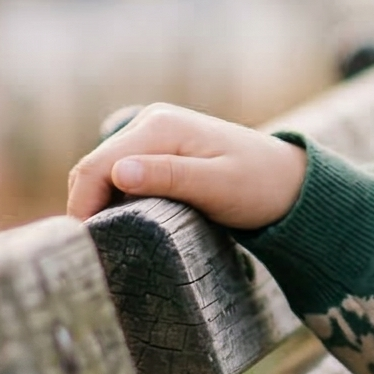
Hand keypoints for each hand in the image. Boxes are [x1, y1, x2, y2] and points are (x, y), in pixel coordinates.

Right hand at [65, 103, 308, 230]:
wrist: (289, 181)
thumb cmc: (259, 186)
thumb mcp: (217, 186)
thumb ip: (168, 177)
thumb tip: (119, 173)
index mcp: (160, 126)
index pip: (98, 165)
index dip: (84, 205)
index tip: (85, 246)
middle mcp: (150, 122)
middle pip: (94, 166)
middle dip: (86, 205)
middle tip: (90, 252)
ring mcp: (153, 134)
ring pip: (103, 171)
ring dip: (97, 203)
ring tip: (103, 242)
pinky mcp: (158, 150)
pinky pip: (120, 174)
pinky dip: (113, 198)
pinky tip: (121, 224)